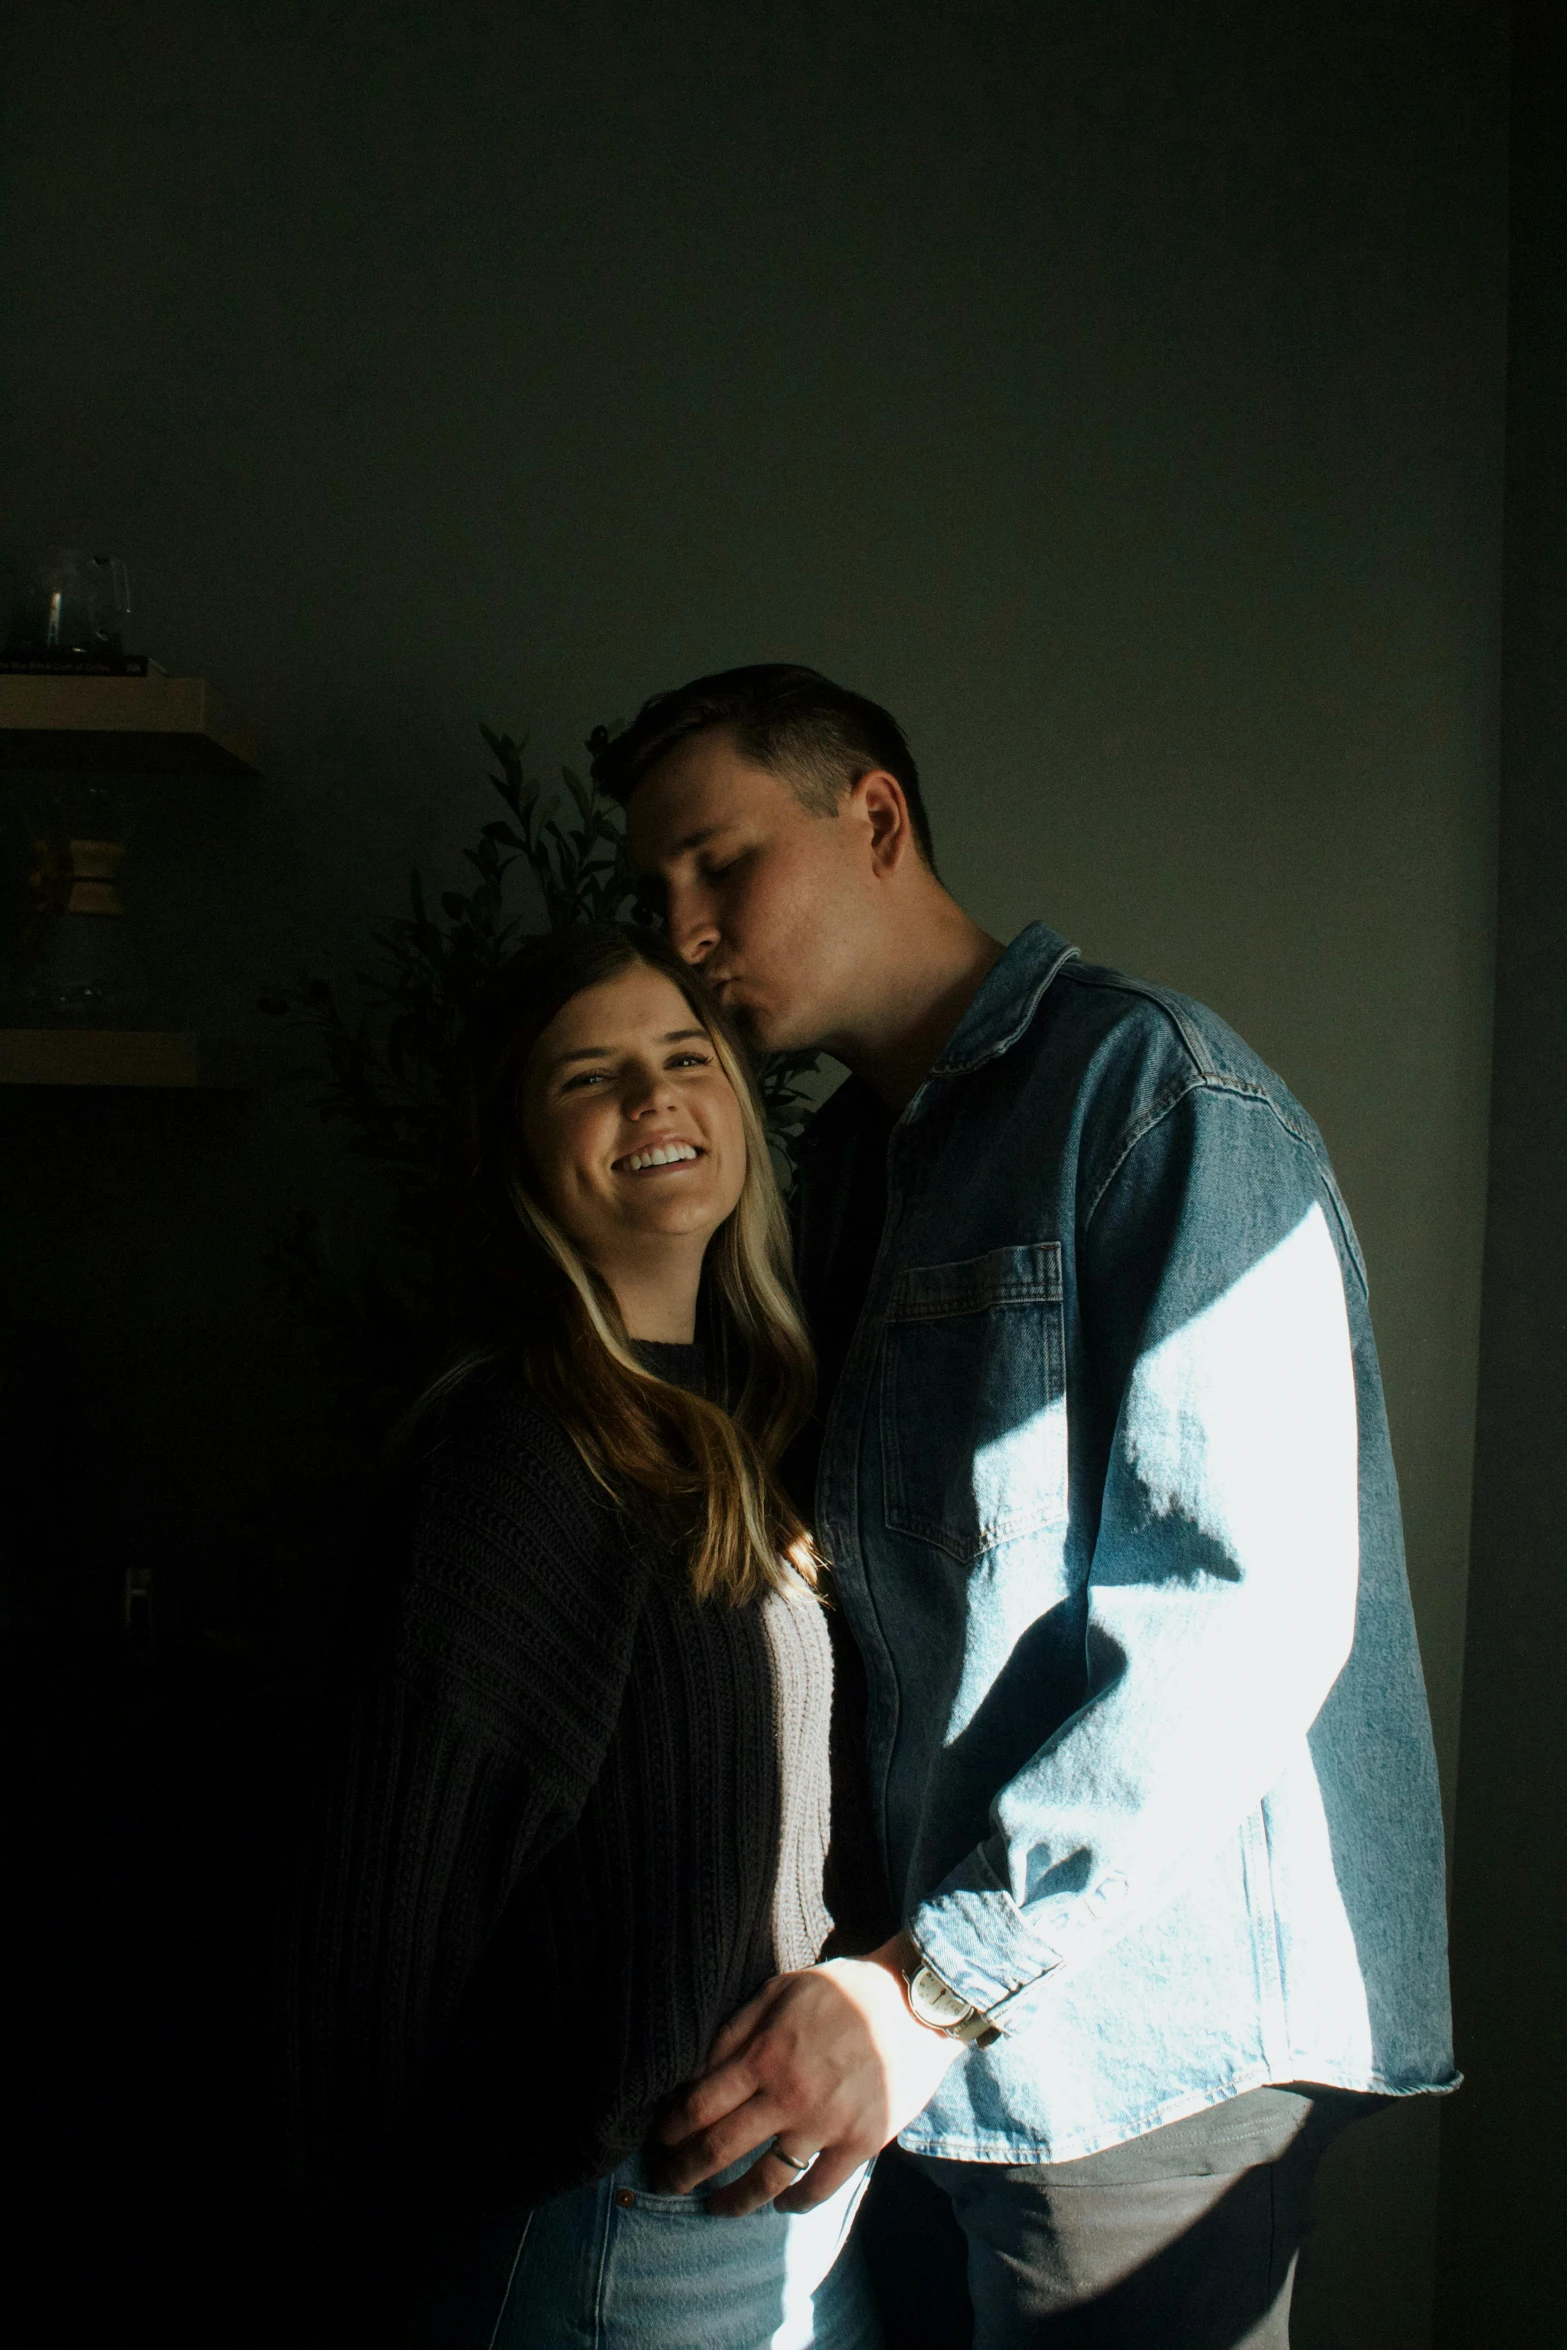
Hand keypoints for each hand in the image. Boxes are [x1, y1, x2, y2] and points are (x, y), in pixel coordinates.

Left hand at [650, 1933, 962, 2215]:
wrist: (915, 2003)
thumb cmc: (843, 1991)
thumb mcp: (781, 1990)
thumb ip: (736, 2030)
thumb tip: (696, 2070)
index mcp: (765, 2054)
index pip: (701, 2105)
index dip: (672, 2129)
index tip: (658, 2141)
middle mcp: (789, 2095)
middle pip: (721, 2148)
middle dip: (684, 2171)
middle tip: (666, 2183)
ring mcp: (826, 2124)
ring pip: (765, 2180)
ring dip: (732, 2201)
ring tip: (715, 2208)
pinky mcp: (861, 2143)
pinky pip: (819, 2188)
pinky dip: (794, 2204)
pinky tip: (780, 2206)